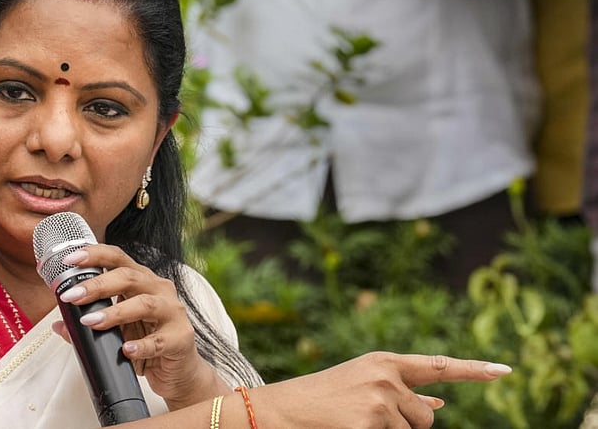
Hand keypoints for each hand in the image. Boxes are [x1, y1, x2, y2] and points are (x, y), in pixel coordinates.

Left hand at [53, 245, 226, 408]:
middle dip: (97, 284)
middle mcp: (159, 289)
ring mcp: (173, 312)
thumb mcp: (116, 331)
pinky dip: (141, 345)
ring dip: (115, 312)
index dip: (94, 254)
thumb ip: (90, 322)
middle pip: (129, 277)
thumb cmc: (148, 342)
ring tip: (91, 321)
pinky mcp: (181, 337)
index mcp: (142, 280)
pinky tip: (126, 350)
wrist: (178, 372)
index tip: (70, 260)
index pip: (118, 257)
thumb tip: (59, 323)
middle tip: (72, 296)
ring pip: (145, 304)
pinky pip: (159, 341)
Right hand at [256, 351, 511, 427]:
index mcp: (383, 362)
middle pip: (427, 416)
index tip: (504, 371)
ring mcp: (379, 402)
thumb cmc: (321, 400)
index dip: (474, 370)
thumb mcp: (362, 385)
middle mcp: (385, 377)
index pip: (438, 366)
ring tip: (353, 423)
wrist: (279, 410)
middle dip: (407, 425)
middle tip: (367, 419)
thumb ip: (402, 390)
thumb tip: (439, 399)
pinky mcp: (369, 426)